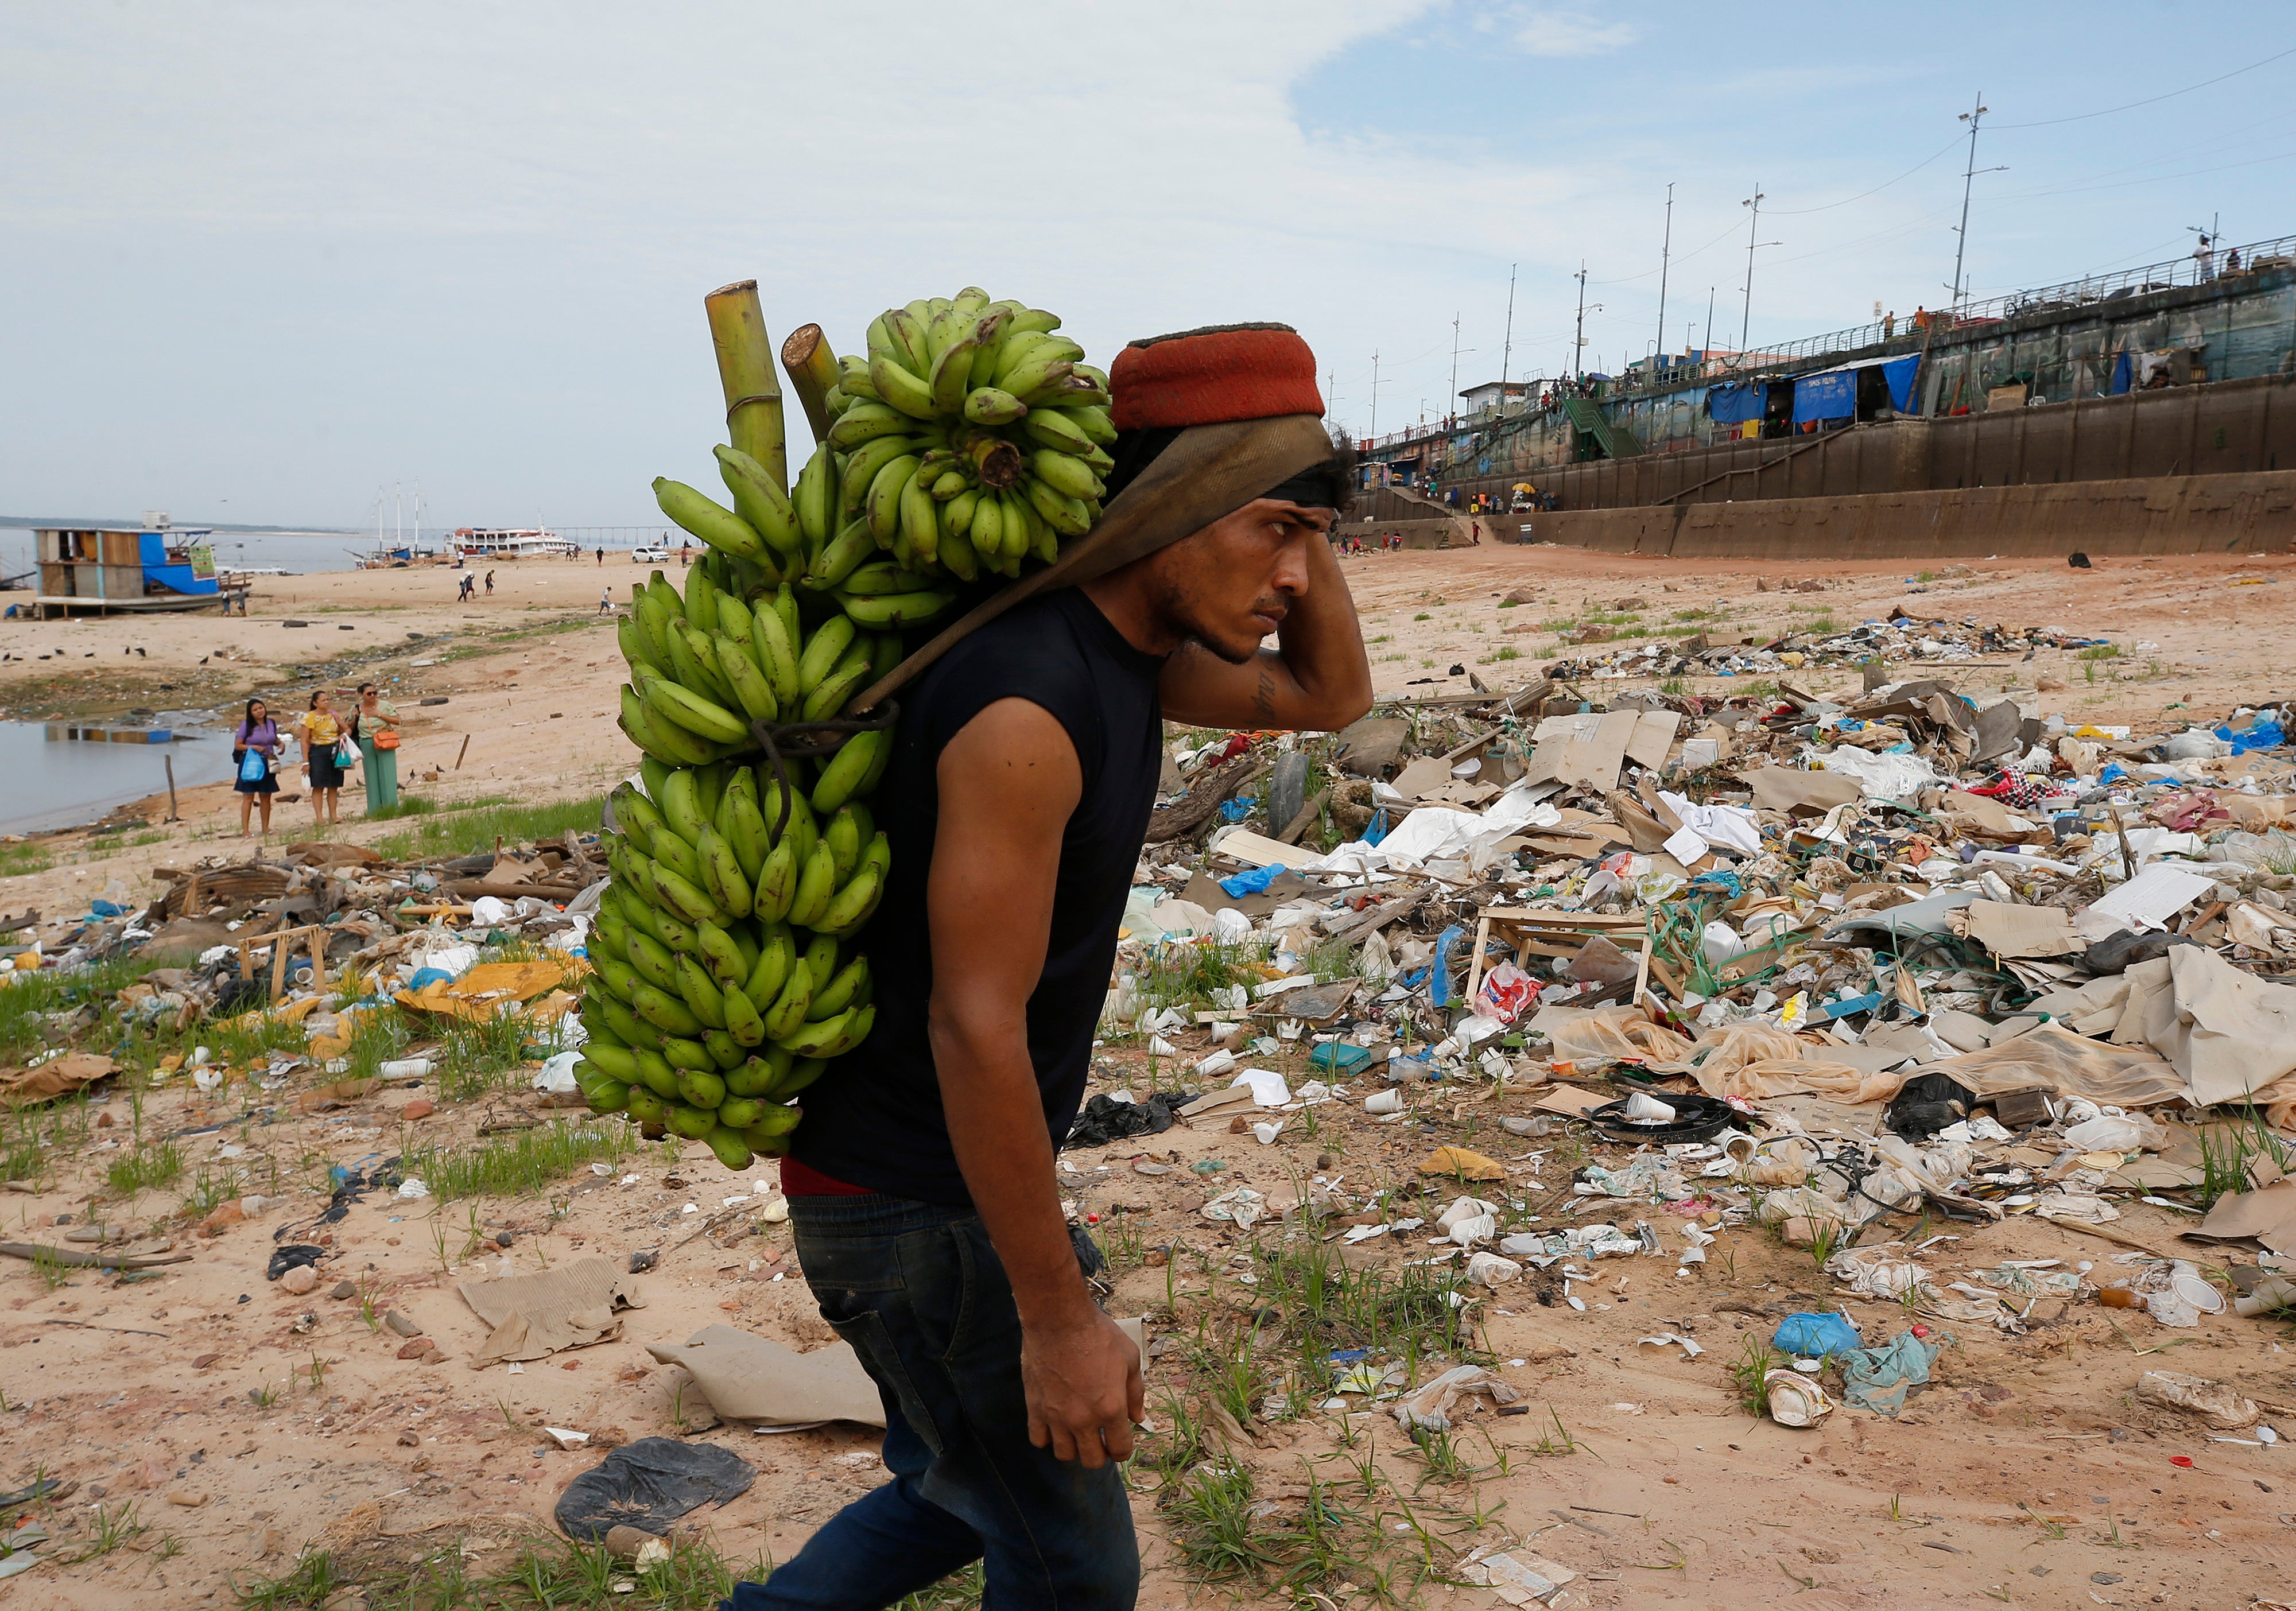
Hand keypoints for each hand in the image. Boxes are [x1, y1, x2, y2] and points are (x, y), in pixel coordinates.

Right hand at [1020, 1308, 1142, 1467]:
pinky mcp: (1035, 1408)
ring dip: (1073, 1447)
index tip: (1119, 1443)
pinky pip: (1038, 1439)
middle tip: (1099, 1439)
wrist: (1059, 1319)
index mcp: (1111, 1409)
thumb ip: (1136, 1393)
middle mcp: (1084, 1420)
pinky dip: (1047, 1437)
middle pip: (1092, 1460)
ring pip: (1064, 1454)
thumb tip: (1138, 1418)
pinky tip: (1054, 1424)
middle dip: (1100, 1453)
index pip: (1120, 1451)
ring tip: (1076, 1432)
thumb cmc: (1098, 1335)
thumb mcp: (1130, 1359)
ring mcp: (1056, 1417)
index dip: (1122, 1451)